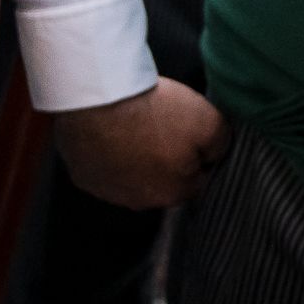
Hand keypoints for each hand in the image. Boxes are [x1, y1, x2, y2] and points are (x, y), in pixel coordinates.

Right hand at [52, 78, 229, 209]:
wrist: (102, 101)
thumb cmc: (158, 113)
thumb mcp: (211, 123)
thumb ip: (220, 145)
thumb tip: (214, 155)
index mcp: (174, 193)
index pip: (197, 179)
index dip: (198, 154)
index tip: (190, 133)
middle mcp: (140, 202)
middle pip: (164, 180)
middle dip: (167, 158)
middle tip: (163, 126)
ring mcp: (108, 192)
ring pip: (133, 176)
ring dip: (137, 156)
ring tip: (138, 125)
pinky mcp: (83, 176)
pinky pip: (105, 167)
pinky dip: (110, 152)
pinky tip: (114, 130)